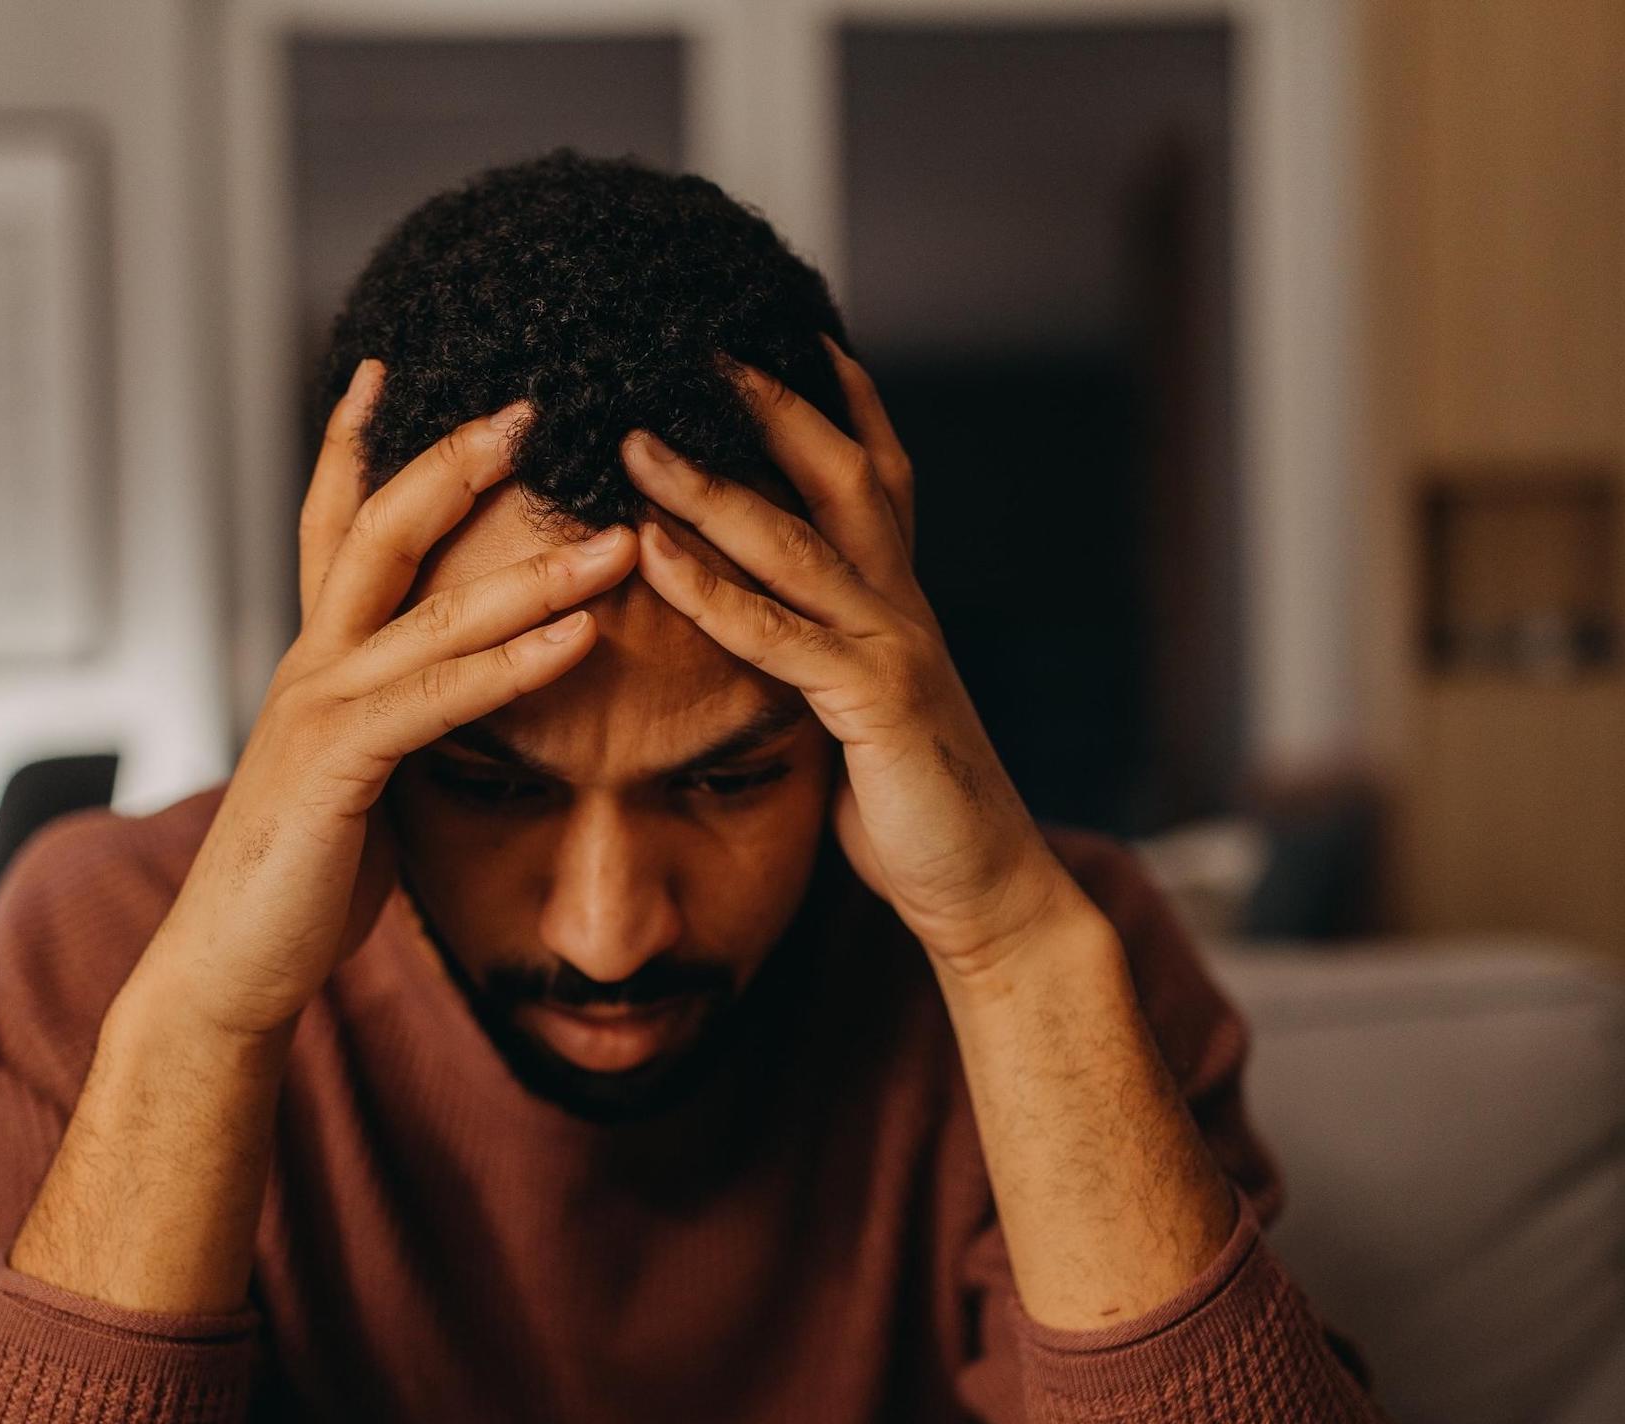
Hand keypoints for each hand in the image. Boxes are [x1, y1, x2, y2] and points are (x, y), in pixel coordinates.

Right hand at [140, 360, 637, 1040]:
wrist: (231, 968)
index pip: (336, 527)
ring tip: (617, 534)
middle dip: (455, 462)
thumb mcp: (355, 778)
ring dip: (535, 568)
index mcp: (316, 661)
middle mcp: (311, 665)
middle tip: (531, 406)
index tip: (389, 371)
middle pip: (381, 530)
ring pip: (433, 610)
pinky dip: (515, 663)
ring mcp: (319, 710)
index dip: (356, 445)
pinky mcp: (338, 767)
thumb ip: (394, 723)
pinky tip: (580, 634)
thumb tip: (449, 700)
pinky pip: (441, 699)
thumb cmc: (298, 881)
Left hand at [621, 338, 1087, 978]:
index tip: (795, 334)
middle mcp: (903, 607)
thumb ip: (830, 660)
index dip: (843, 402)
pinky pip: (778, 634)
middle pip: (842, 473)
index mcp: (902, 604)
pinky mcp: (874, 703)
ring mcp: (894, 647)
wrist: (988, 887)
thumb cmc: (918, 811)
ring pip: (796, 541)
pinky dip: (711, 590)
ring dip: (710, 485)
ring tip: (636, 440)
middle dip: (772, 405)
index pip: (878, 477)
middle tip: (697, 343)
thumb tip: (781, 638)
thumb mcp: (868, 716)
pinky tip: (654, 554)